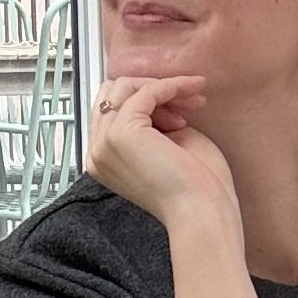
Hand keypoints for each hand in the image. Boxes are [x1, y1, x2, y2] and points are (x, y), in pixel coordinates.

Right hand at [87, 73, 235, 231]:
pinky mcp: (121, 133)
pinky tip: (193, 93)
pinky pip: (145, 92)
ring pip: (125, 87)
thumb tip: (152, 91)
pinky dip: (171, 87)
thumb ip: (150, 120)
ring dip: (163, 87)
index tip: (180, 108)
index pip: (110, 108)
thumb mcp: (165, 144)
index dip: (145, 100)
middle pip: (112, 93)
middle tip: (189, 101)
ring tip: (194, 104)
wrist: (201, 211)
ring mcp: (104, 143)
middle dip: (152, 89)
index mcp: (102, 160)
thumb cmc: (193, 186)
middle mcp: (96, 152)